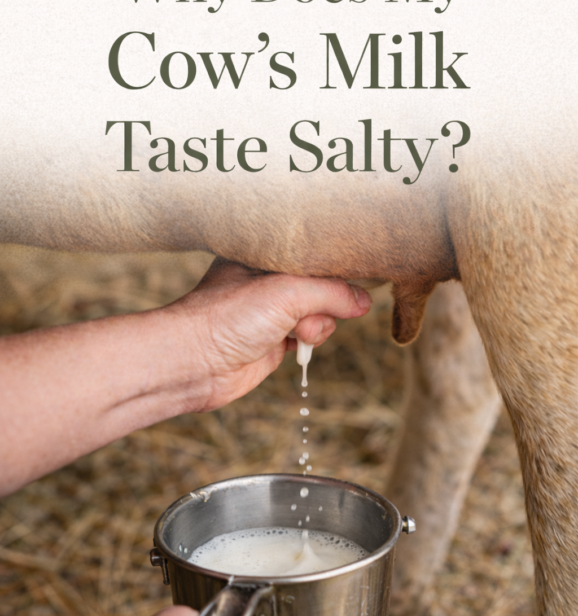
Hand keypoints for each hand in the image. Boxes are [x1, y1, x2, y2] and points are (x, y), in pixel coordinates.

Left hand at [0, 258, 370, 494]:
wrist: (192, 363)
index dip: (334, 263)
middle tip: (307, 312)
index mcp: (263, 254)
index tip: (357, 271)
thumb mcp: (287, 292)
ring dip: (317, 326)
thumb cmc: (225, 317)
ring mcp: (270, 312)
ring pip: (318, 313)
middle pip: (322, 285)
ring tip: (297, 333)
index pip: (312, 252)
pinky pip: (307, 337)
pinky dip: (308, 342)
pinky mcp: (272, 341)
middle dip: (325, 301)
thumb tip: (364, 301)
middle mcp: (266, 281)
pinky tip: (296, 344)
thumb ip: (330, 292)